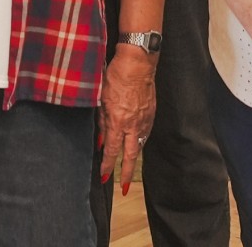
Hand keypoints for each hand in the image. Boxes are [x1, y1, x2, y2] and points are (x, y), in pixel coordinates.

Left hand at [97, 46, 156, 191]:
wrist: (137, 63)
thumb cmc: (116, 76)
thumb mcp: (101, 99)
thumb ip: (101, 121)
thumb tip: (100, 139)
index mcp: (118, 122)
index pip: (111, 150)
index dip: (107, 165)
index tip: (104, 175)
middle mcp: (133, 124)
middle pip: (130, 155)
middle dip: (126, 173)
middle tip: (124, 187)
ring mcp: (144, 119)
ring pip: (139, 144)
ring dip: (133, 157)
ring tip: (128, 166)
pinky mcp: (151, 113)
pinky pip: (145, 133)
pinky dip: (140, 141)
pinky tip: (136, 142)